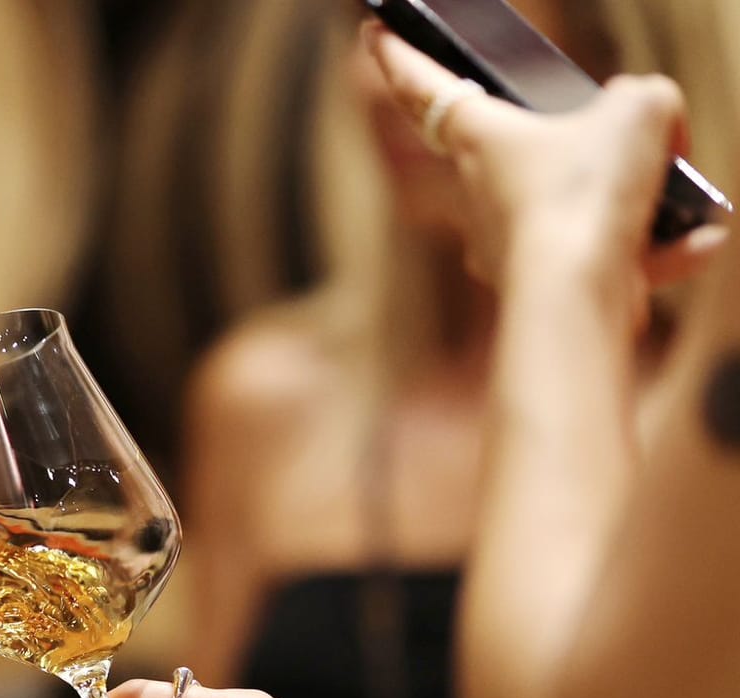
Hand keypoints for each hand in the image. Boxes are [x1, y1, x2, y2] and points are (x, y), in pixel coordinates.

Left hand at [364, 22, 725, 314]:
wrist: (574, 297)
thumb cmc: (586, 195)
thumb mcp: (640, 111)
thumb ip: (641, 102)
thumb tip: (642, 130)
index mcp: (480, 135)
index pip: (423, 84)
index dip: (399, 53)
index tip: (375, 31)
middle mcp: (478, 188)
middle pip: (512, 146)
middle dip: (574, 141)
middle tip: (615, 139)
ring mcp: (502, 239)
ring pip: (577, 207)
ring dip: (636, 208)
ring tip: (685, 217)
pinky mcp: (533, 282)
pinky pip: (599, 256)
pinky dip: (648, 254)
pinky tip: (691, 250)